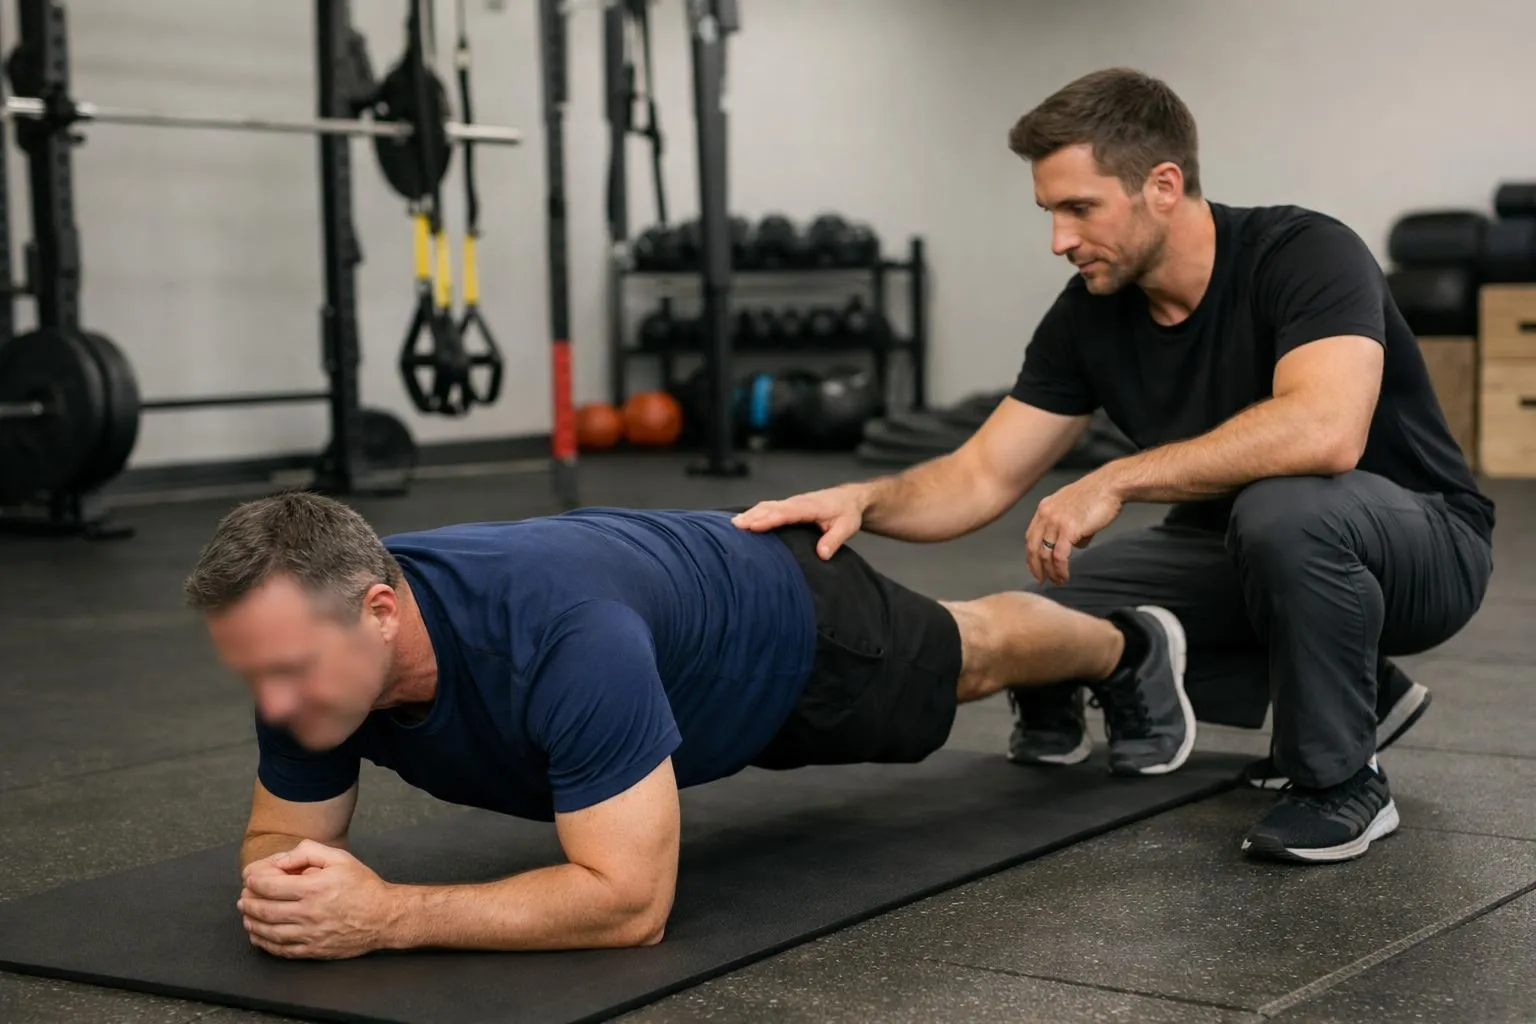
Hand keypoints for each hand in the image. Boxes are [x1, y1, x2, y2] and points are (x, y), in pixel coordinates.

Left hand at [237, 841, 393, 959]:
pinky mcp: (313, 950)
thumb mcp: (339, 858)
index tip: (250, 877)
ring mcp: (309, 934)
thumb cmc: (363, 886)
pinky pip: (280, 949)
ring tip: (247, 914)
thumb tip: (282, 860)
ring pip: (268, 931)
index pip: (269, 885)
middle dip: (248, 901)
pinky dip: (264, 943)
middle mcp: (308, 913)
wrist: (384, 917)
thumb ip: (308, 851)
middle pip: (264, 909)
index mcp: (313, 888)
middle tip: (244, 896)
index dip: (254, 880)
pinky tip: (258, 934)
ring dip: (251, 922)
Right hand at [731, 484, 866, 558]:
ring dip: (751, 513)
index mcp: (810, 507)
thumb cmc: (847, 513)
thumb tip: (822, 555)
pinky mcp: (789, 506)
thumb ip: (834, 540)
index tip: (754, 526)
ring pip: (767, 506)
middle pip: (771, 507)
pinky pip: (769, 507)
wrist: (850, 499)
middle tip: (735, 526)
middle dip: (753, 516)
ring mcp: (791, 503)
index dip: (770, 519)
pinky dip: (755, 512)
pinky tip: (744, 520)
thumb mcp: (847, 527)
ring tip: (733, 524)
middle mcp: (797, 502)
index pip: (786, 513)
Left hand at [1025, 471, 1123, 584]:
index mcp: (1045, 508)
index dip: (1031, 554)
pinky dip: (1061, 569)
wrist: (1110, 485)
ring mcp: (1055, 522)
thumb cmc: (1098, 495)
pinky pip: (1059, 556)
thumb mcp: (1075, 508)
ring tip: (1058, 581)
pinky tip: (1065, 576)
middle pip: (1033, 547)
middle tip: (1041, 580)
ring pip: (1045, 554)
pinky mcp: (1068, 529)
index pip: (1031, 535)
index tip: (1035, 566)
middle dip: (1036, 567)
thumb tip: (1076, 544)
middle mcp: (1046, 514)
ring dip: (1051, 572)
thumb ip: (1070, 525)